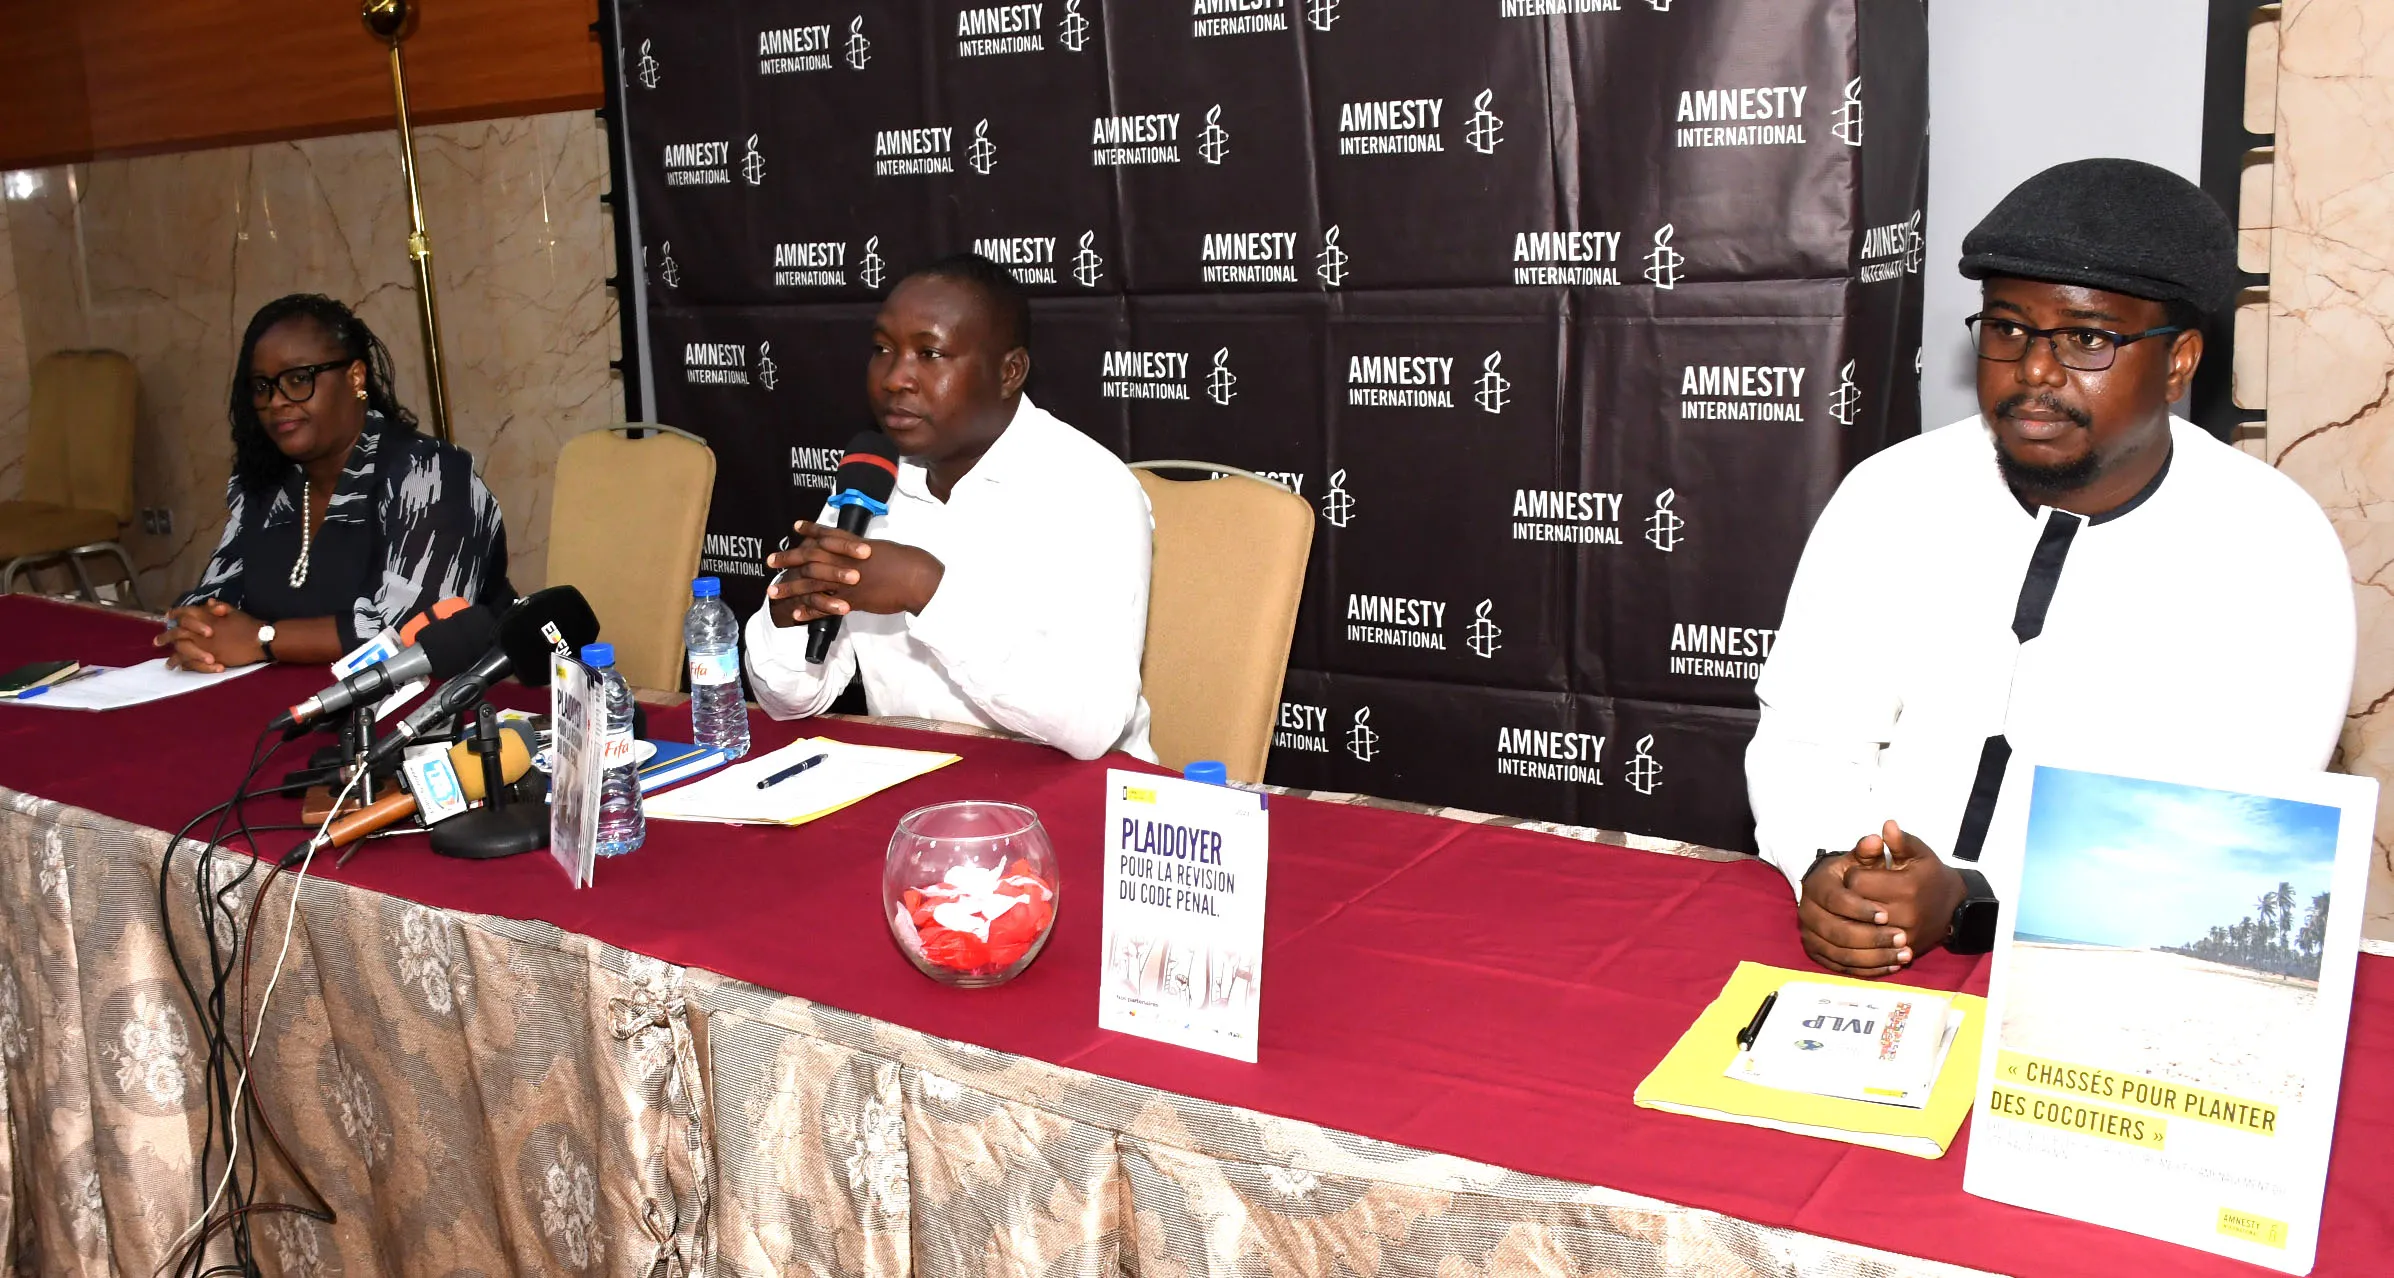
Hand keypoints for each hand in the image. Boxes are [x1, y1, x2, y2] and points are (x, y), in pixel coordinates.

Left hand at [154, 600, 267, 670]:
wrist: (259, 639)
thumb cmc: (248, 624)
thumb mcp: (234, 611)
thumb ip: (219, 607)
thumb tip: (208, 603)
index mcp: (204, 617)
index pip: (184, 613)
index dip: (175, 614)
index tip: (167, 617)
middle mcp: (199, 631)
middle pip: (176, 634)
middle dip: (165, 638)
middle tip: (156, 642)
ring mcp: (202, 646)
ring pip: (181, 651)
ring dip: (173, 658)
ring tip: (168, 664)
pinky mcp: (208, 658)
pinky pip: (192, 663)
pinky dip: (186, 666)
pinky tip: (182, 668)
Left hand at [764, 520, 944, 627]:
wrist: (918, 578)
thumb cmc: (907, 562)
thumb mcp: (884, 548)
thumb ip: (867, 550)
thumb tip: (860, 551)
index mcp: (854, 546)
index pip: (826, 535)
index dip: (809, 531)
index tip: (795, 528)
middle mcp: (846, 561)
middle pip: (810, 558)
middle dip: (788, 560)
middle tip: (770, 561)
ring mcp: (847, 581)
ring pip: (812, 583)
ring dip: (791, 587)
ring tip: (773, 591)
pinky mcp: (852, 600)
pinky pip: (825, 607)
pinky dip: (809, 611)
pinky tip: (795, 614)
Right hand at [1799, 842, 1909, 977]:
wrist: (1843, 892)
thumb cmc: (1859, 874)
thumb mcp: (1864, 859)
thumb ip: (1870, 851)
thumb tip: (1878, 838)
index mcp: (1816, 885)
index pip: (1835, 900)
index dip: (1860, 909)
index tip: (1887, 915)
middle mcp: (1807, 911)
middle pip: (1836, 931)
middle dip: (1871, 937)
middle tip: (1901, 938)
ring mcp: (1810, 934)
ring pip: (1840, 953)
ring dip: (1874, 957)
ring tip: (1902, 954)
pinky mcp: (1818, 953)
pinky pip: (1842, 967)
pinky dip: (1867, 969)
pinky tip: (1891, 966)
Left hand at [1843, 820, 1967, 954]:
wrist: (1955, 906)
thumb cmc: (1930, 875)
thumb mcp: (1918, 853)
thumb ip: (1900, 841)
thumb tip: (1887, 825)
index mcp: (1906, 886)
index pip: (1856, 882)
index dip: (1853, 875)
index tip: (1860, 873)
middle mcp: (1905, 913)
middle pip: (1854, 906)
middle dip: (1850, 898)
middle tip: (1858, 892)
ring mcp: (1905, 936)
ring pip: (1859, 931)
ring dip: (1854, 920)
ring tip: (1860, 910)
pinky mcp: (1904, 952)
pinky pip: (1871, 948)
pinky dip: (1864, 939)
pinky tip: (1866, 928)